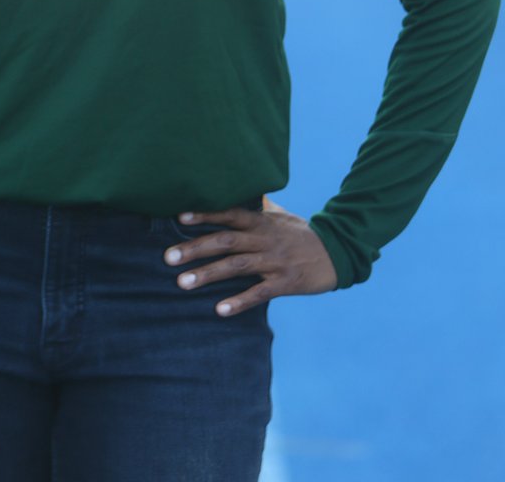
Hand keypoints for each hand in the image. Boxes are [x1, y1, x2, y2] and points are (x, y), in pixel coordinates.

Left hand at [164, 201, 337, 315]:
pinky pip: (258, 292)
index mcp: (261, 221)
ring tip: (182, 283)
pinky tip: (219, 310)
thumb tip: (238, 194)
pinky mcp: (285, 283)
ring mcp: (274, 261)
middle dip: (195, 248)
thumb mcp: (280, 216)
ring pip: (236, 266)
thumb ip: (257, 208)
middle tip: (168, 257)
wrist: (337, 252)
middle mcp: (264, 239)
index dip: (205, 215)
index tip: (180, 218)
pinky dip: (239, 301)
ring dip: (208, 274)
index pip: (229, 214)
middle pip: (225, 241)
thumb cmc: (301, 233)